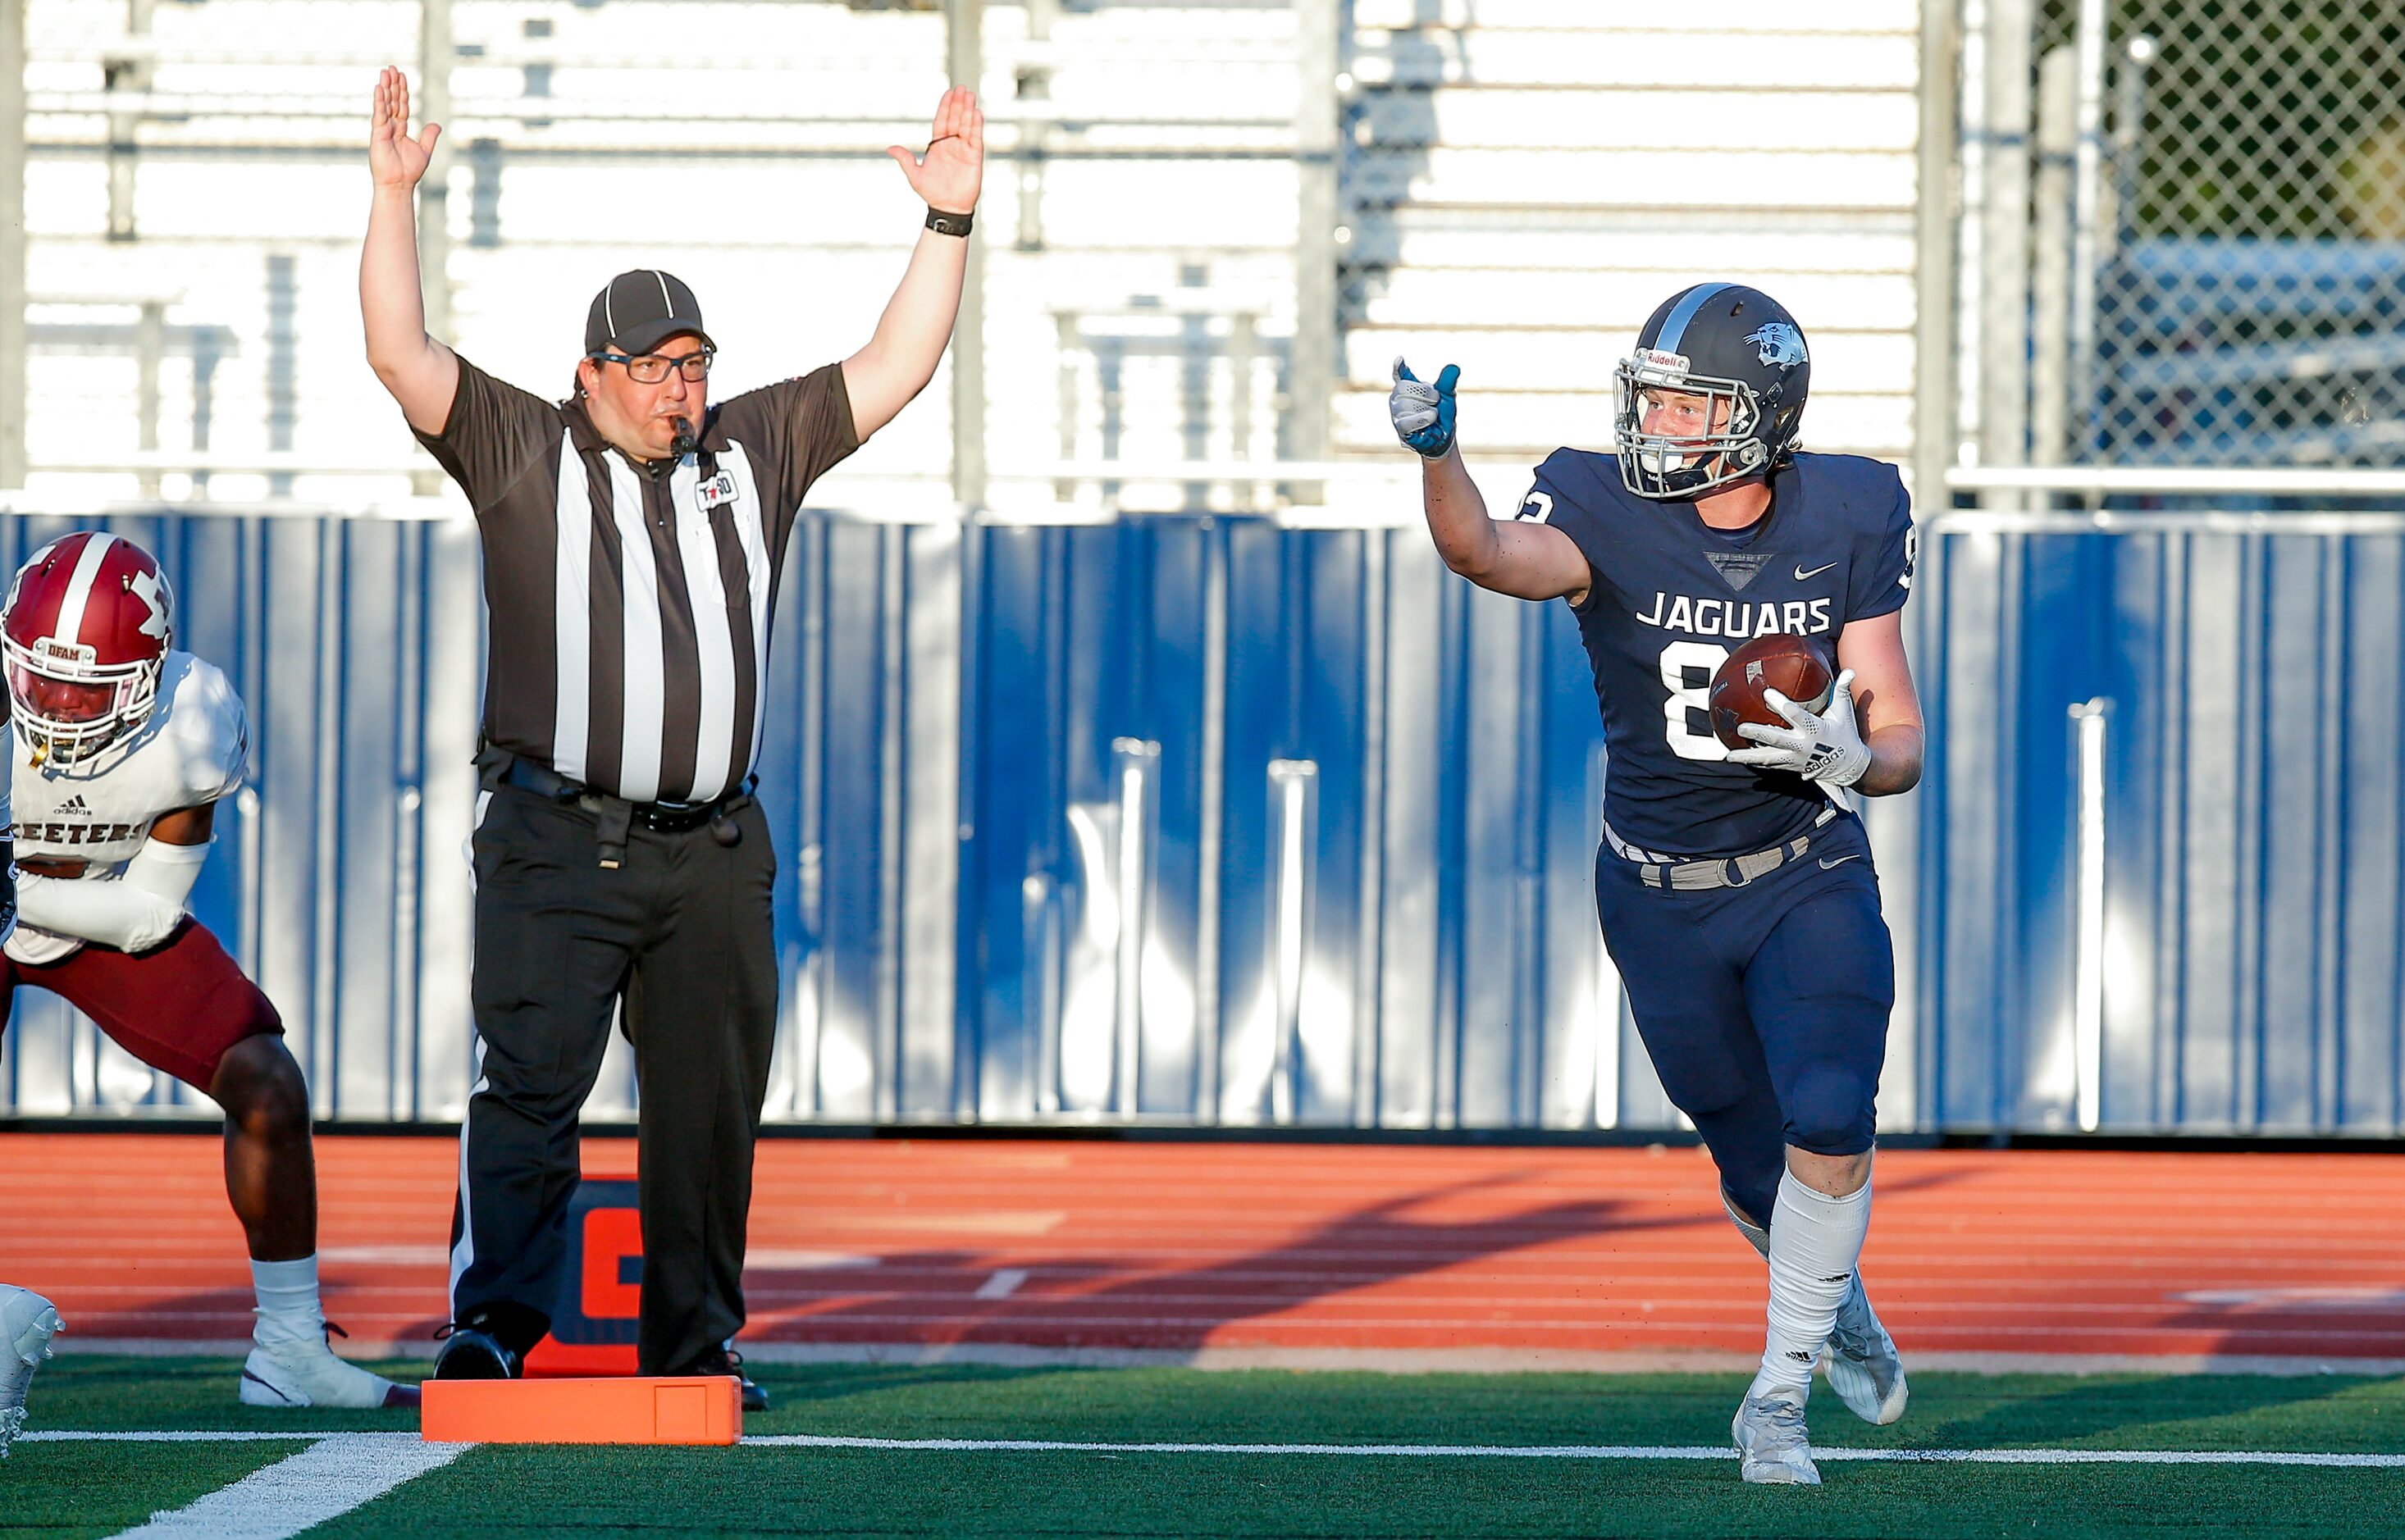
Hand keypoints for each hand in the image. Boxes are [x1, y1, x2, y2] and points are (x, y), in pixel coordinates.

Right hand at [369, 65, 440, 191]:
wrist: (399, 185)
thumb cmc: (409, 171)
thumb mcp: (424, 151)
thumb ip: (429, 136)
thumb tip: (437, 124)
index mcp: (400, 128)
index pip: (402, 105)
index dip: (402, 91)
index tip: (403, 76)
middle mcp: (390, 126)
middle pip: (392, 100)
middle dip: (392, 84)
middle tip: (392, 67)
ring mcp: (383, 129)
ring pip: (385, 104)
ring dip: (385, 87)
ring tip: (385, 72)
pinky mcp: (377, 133)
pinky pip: (379, 114)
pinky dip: (379, 101)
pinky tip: (380, 88)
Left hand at [887, 87, 983, 214]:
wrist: (947, 208)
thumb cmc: (931, 193)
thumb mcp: (915, 175)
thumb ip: (905, 159)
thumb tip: (889, 148)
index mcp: (937, 145)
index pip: (942, 121)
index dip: (945, 107)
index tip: (949, 93)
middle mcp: (951, 144)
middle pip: (955, 119)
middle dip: (958, 104)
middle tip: (962, 88)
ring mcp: (964, 149)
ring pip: (966, 125)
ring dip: (968, 111)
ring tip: (970, 96)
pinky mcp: (974, 157)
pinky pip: (976, 138)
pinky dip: (977, 126)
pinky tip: (977, 113)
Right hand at [1390, 357, 1458, 457]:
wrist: (1443, 436)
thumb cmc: (1442, 413)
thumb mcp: (1447, 395)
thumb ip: (1448, 381)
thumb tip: (1454, 368)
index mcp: (1408, 387)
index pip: (1399, 375)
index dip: (1398, 368)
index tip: (1400, 359)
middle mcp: (1398, 398)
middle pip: (1403, 387)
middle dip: (1423, 392)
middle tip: (1436, 398)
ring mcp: (1397, 414)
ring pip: (1405, 405)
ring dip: (1424, 409)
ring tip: (1434, 414)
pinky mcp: (1400, 429)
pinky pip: (1405, 422)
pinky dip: (1420, 419)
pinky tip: (1430, 418)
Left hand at [1727, 669, 1873, 785]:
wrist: (1848, 766)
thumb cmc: (1844, 734)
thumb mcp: (1844, 713)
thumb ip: (1842, 691)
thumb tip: (1849, 671)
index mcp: (1816, 729)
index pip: (1796, 715)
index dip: (1781, 704)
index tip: (1767, 692)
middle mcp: (1803, 745)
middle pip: (1777, 739)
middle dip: (1758, 734)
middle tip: (1741, 728)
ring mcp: (1796, 758)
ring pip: (1769, 758)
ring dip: (1749, 757)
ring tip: (1729, 756)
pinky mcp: (1791, 766)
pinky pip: (1770, 764)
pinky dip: (1755, 762)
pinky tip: (1738, 759)